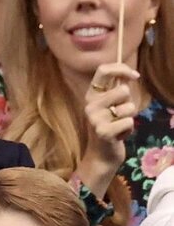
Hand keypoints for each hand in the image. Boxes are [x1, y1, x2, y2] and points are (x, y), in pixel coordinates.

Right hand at [76, 63, 138, 197]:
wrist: (101, 156)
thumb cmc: (110, 128)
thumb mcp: (110, 106)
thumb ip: (116, 90)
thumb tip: (129, 75)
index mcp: (91, 96)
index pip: (103, 70)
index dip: (122, 69)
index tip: (135, 76)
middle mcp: (90, 105)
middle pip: (123, 90)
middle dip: (129, 102)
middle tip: (120, 114)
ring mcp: (95, 119)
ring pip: (129, 107)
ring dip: (130, 117)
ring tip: (119, 125)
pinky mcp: (104, 132)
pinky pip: (129, 121)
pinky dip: (129, 129)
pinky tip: (119, 135)